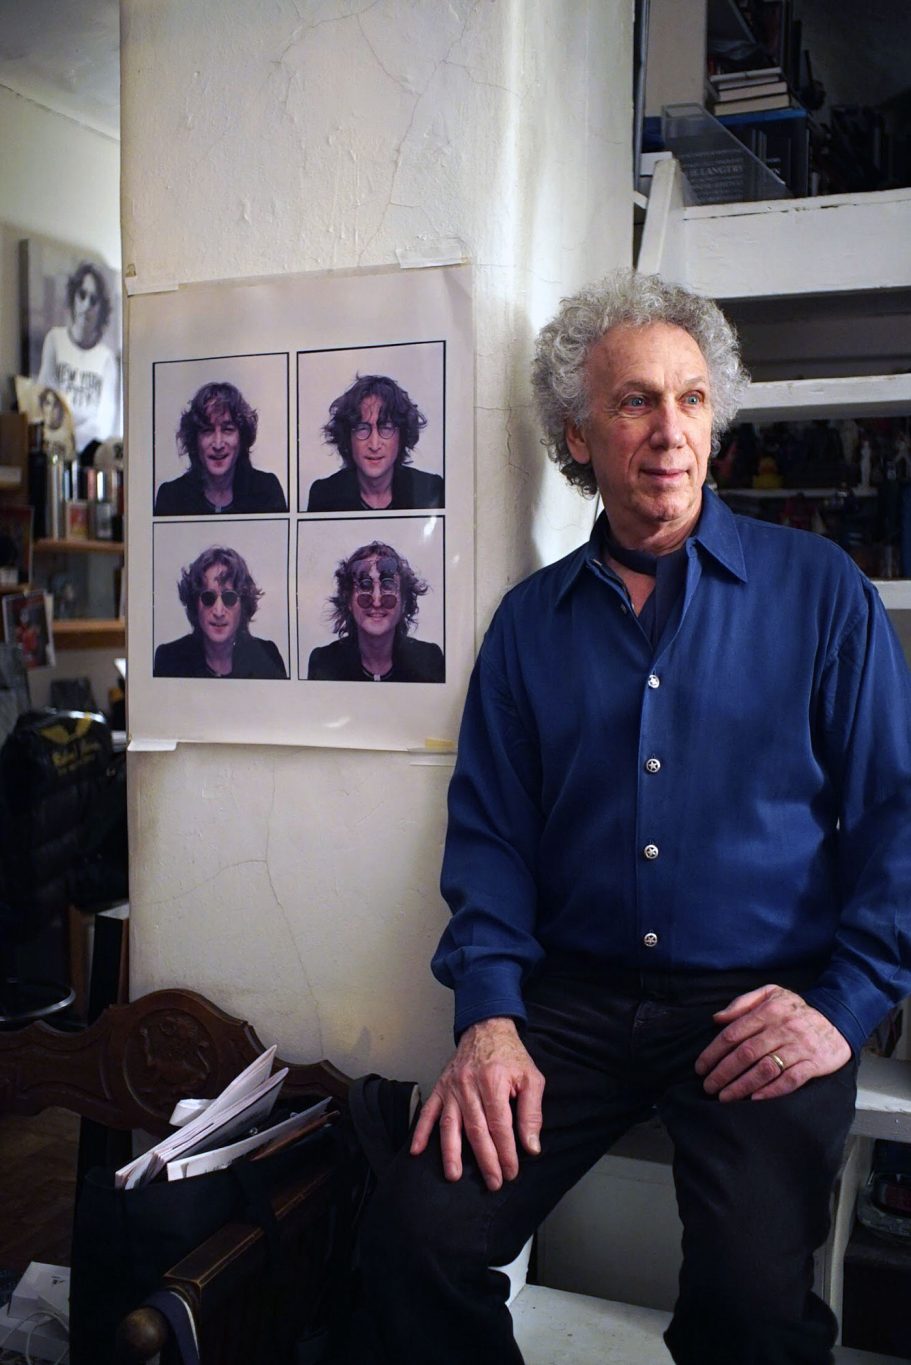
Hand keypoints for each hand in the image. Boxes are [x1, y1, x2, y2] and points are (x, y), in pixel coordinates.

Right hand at [409, 1016, 544, 1190]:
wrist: (487, 1027)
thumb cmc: (511, 1055)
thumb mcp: (532, 1078)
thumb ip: (531, 1113)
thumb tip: (531, 1146)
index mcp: (493, 1081)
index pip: (499, 1125)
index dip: (506, 1151)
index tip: (511, 1172)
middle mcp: (469, 1085)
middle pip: (476, 1129)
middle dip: (485, 1159)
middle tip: (493, 1182)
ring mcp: (451, 1087)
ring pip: (449, 1124)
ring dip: (450, 1152)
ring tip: (453, 1175)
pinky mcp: (440, 1087)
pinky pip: (428, 1111)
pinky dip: (421, 1131)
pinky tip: (417, 1150)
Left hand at [694, 984, 850, 1101]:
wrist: (839, 1019)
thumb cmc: (797, 1010)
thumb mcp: (771, 993)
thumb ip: (743, 1003)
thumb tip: (717, 1018)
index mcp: (768, 1011)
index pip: (733, 1033)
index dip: (713, 1052)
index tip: (700, 1067)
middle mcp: (782, 1028)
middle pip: (745, 1053)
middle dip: (723, 1072)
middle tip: (708, 1086)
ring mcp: (799, 1047)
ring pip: (765, 1068)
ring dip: (742, 1085)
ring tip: (725, 1097)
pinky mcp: (814, 1063)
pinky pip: (790, 1080)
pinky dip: (772, 1091)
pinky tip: (755, 1099)